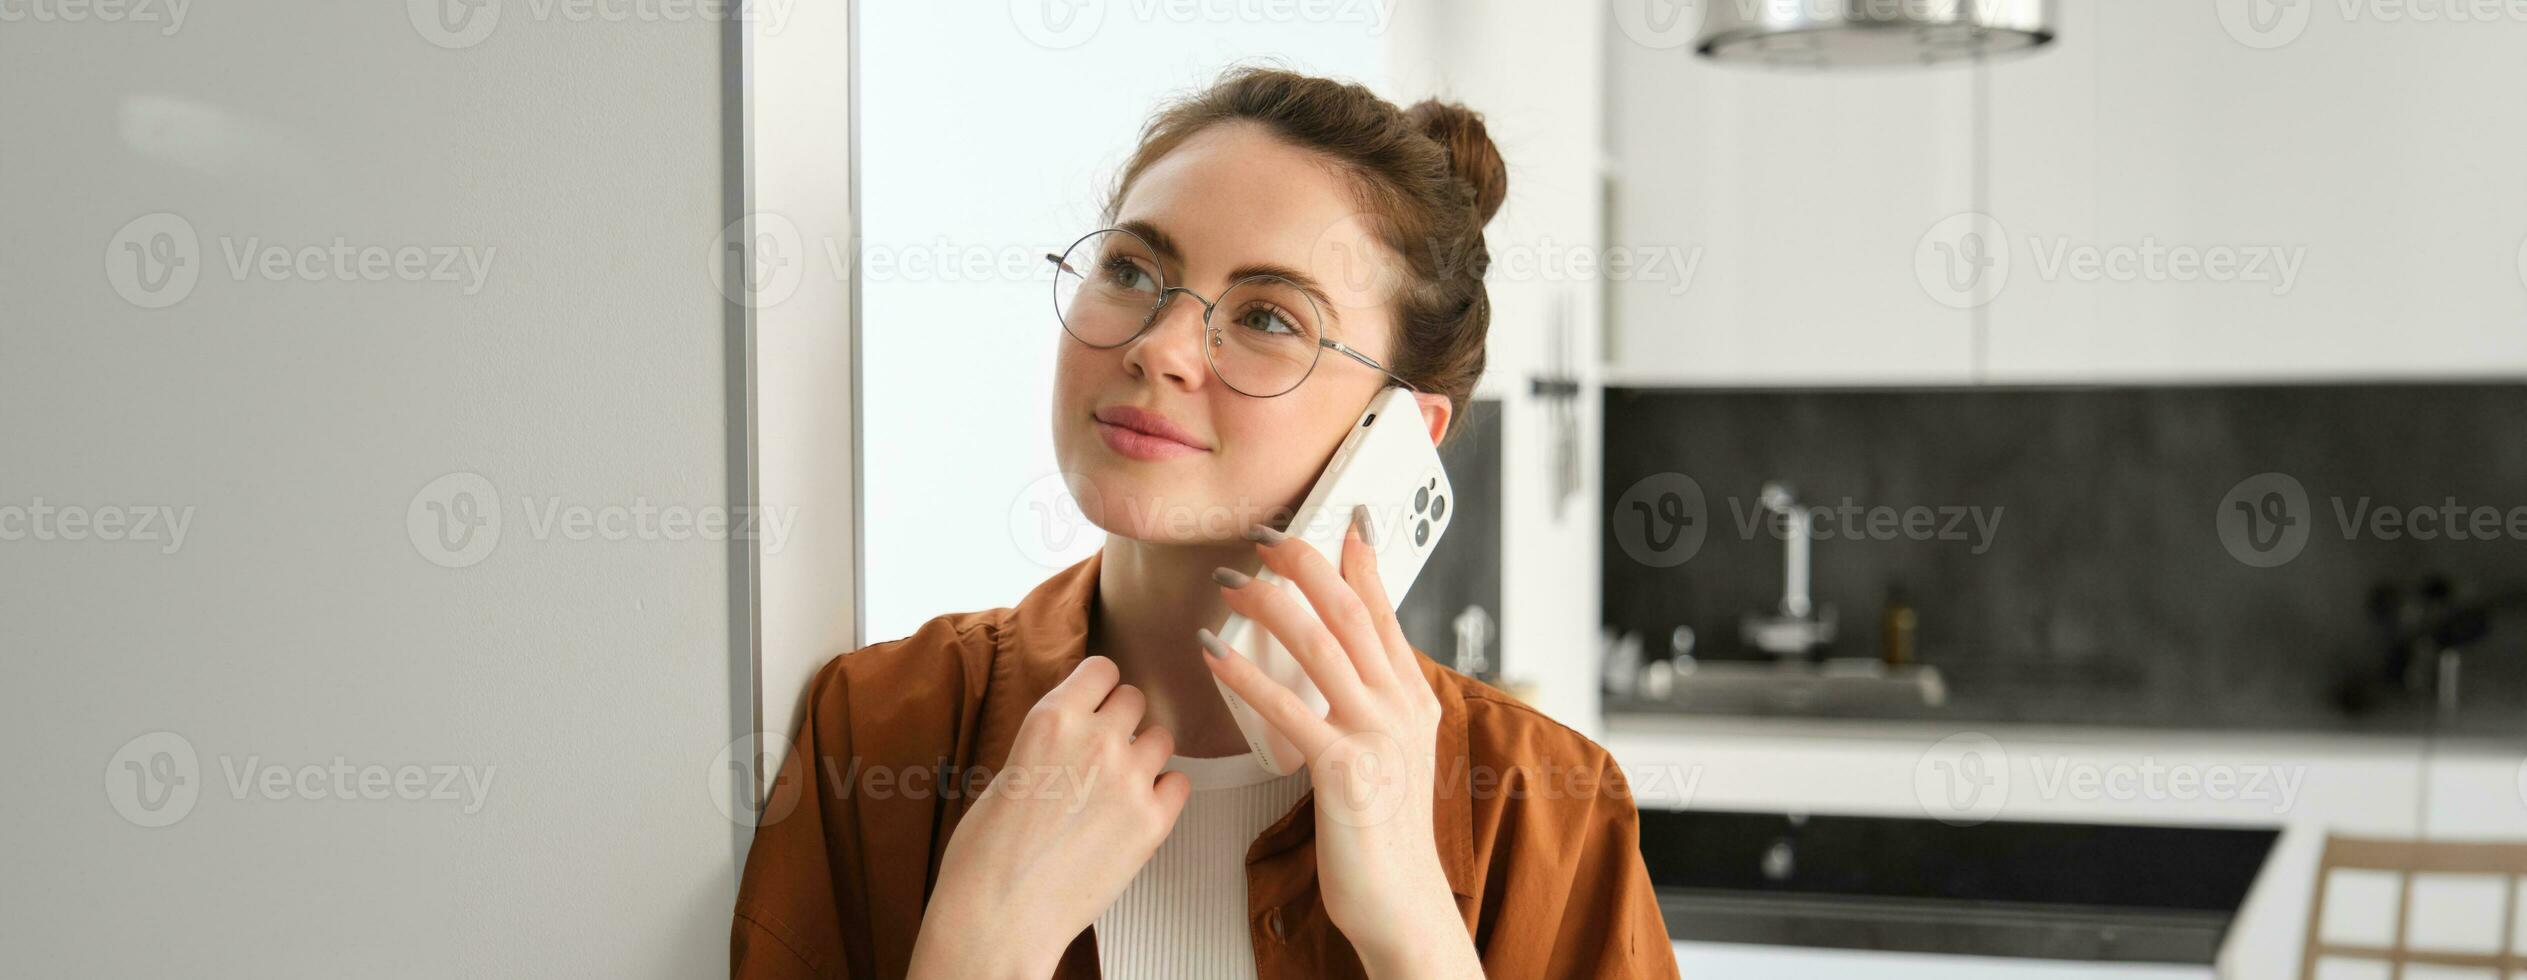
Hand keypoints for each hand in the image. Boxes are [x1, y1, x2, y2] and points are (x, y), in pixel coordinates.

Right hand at [909, 656, 1190, 979]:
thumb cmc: (985, 856)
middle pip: (1135, 700)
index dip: (1099, 688)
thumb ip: (1049, 745)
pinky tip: (1135, 810)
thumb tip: (1072, 739)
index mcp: (1051, 719)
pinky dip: (1163, 794)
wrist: (999, 917)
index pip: (1102, 670)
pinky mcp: (1152, 822)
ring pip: (1162, 738)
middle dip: (1121, 721)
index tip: (1096, 702)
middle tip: (1103, 750)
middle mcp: (1096, 740)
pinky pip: (1179, 783)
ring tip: (1118, 785)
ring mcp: (1130, 780)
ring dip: (1144, 755)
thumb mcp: (1007, 774)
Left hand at [1198, 506, 1480, 977]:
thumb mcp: (1391, 753)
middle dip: (1306, 562)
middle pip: (1351, 611)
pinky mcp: (1346, 772)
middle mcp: (1401, 707)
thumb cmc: (1382, 835)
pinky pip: (1288, 709)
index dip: (1360, 560)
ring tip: (1231, 582)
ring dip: (1270, 604)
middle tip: (1265, 533)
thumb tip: (1343, 661)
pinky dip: (1247, 674)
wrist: (1402, 904)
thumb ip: (1371, 703)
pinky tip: (1214, 653)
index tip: (1340, 518)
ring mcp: (1377, 737)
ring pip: (1321, 646)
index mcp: (1412, 698)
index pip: (1386, 611)